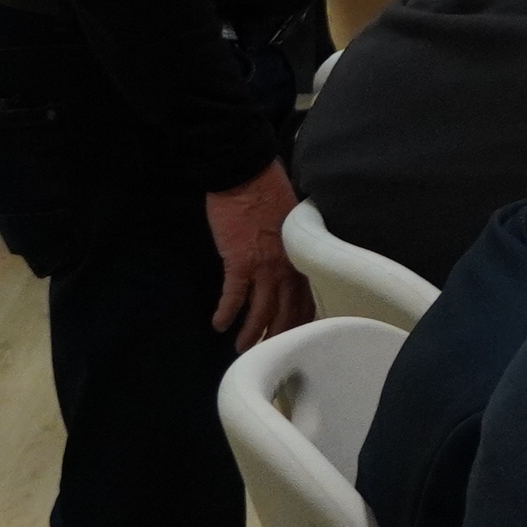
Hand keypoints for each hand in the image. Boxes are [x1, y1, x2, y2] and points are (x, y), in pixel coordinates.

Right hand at [205, 163, 310, 349]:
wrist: (245, 175)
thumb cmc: (270, 191)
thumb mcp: (294, 221)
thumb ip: (295, 245)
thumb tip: (292, 258)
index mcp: (303, 257)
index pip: (308, 298)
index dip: (301, 320)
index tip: (296, 335)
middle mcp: (288, 267)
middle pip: (288, 312)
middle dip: (279, 335)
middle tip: (269, 351)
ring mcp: (264, 268)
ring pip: (262, 311)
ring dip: (252, 332)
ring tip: (242, 348)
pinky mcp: (239, 263)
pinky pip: (233, 296)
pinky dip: (226, 313)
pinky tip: (218, 324)